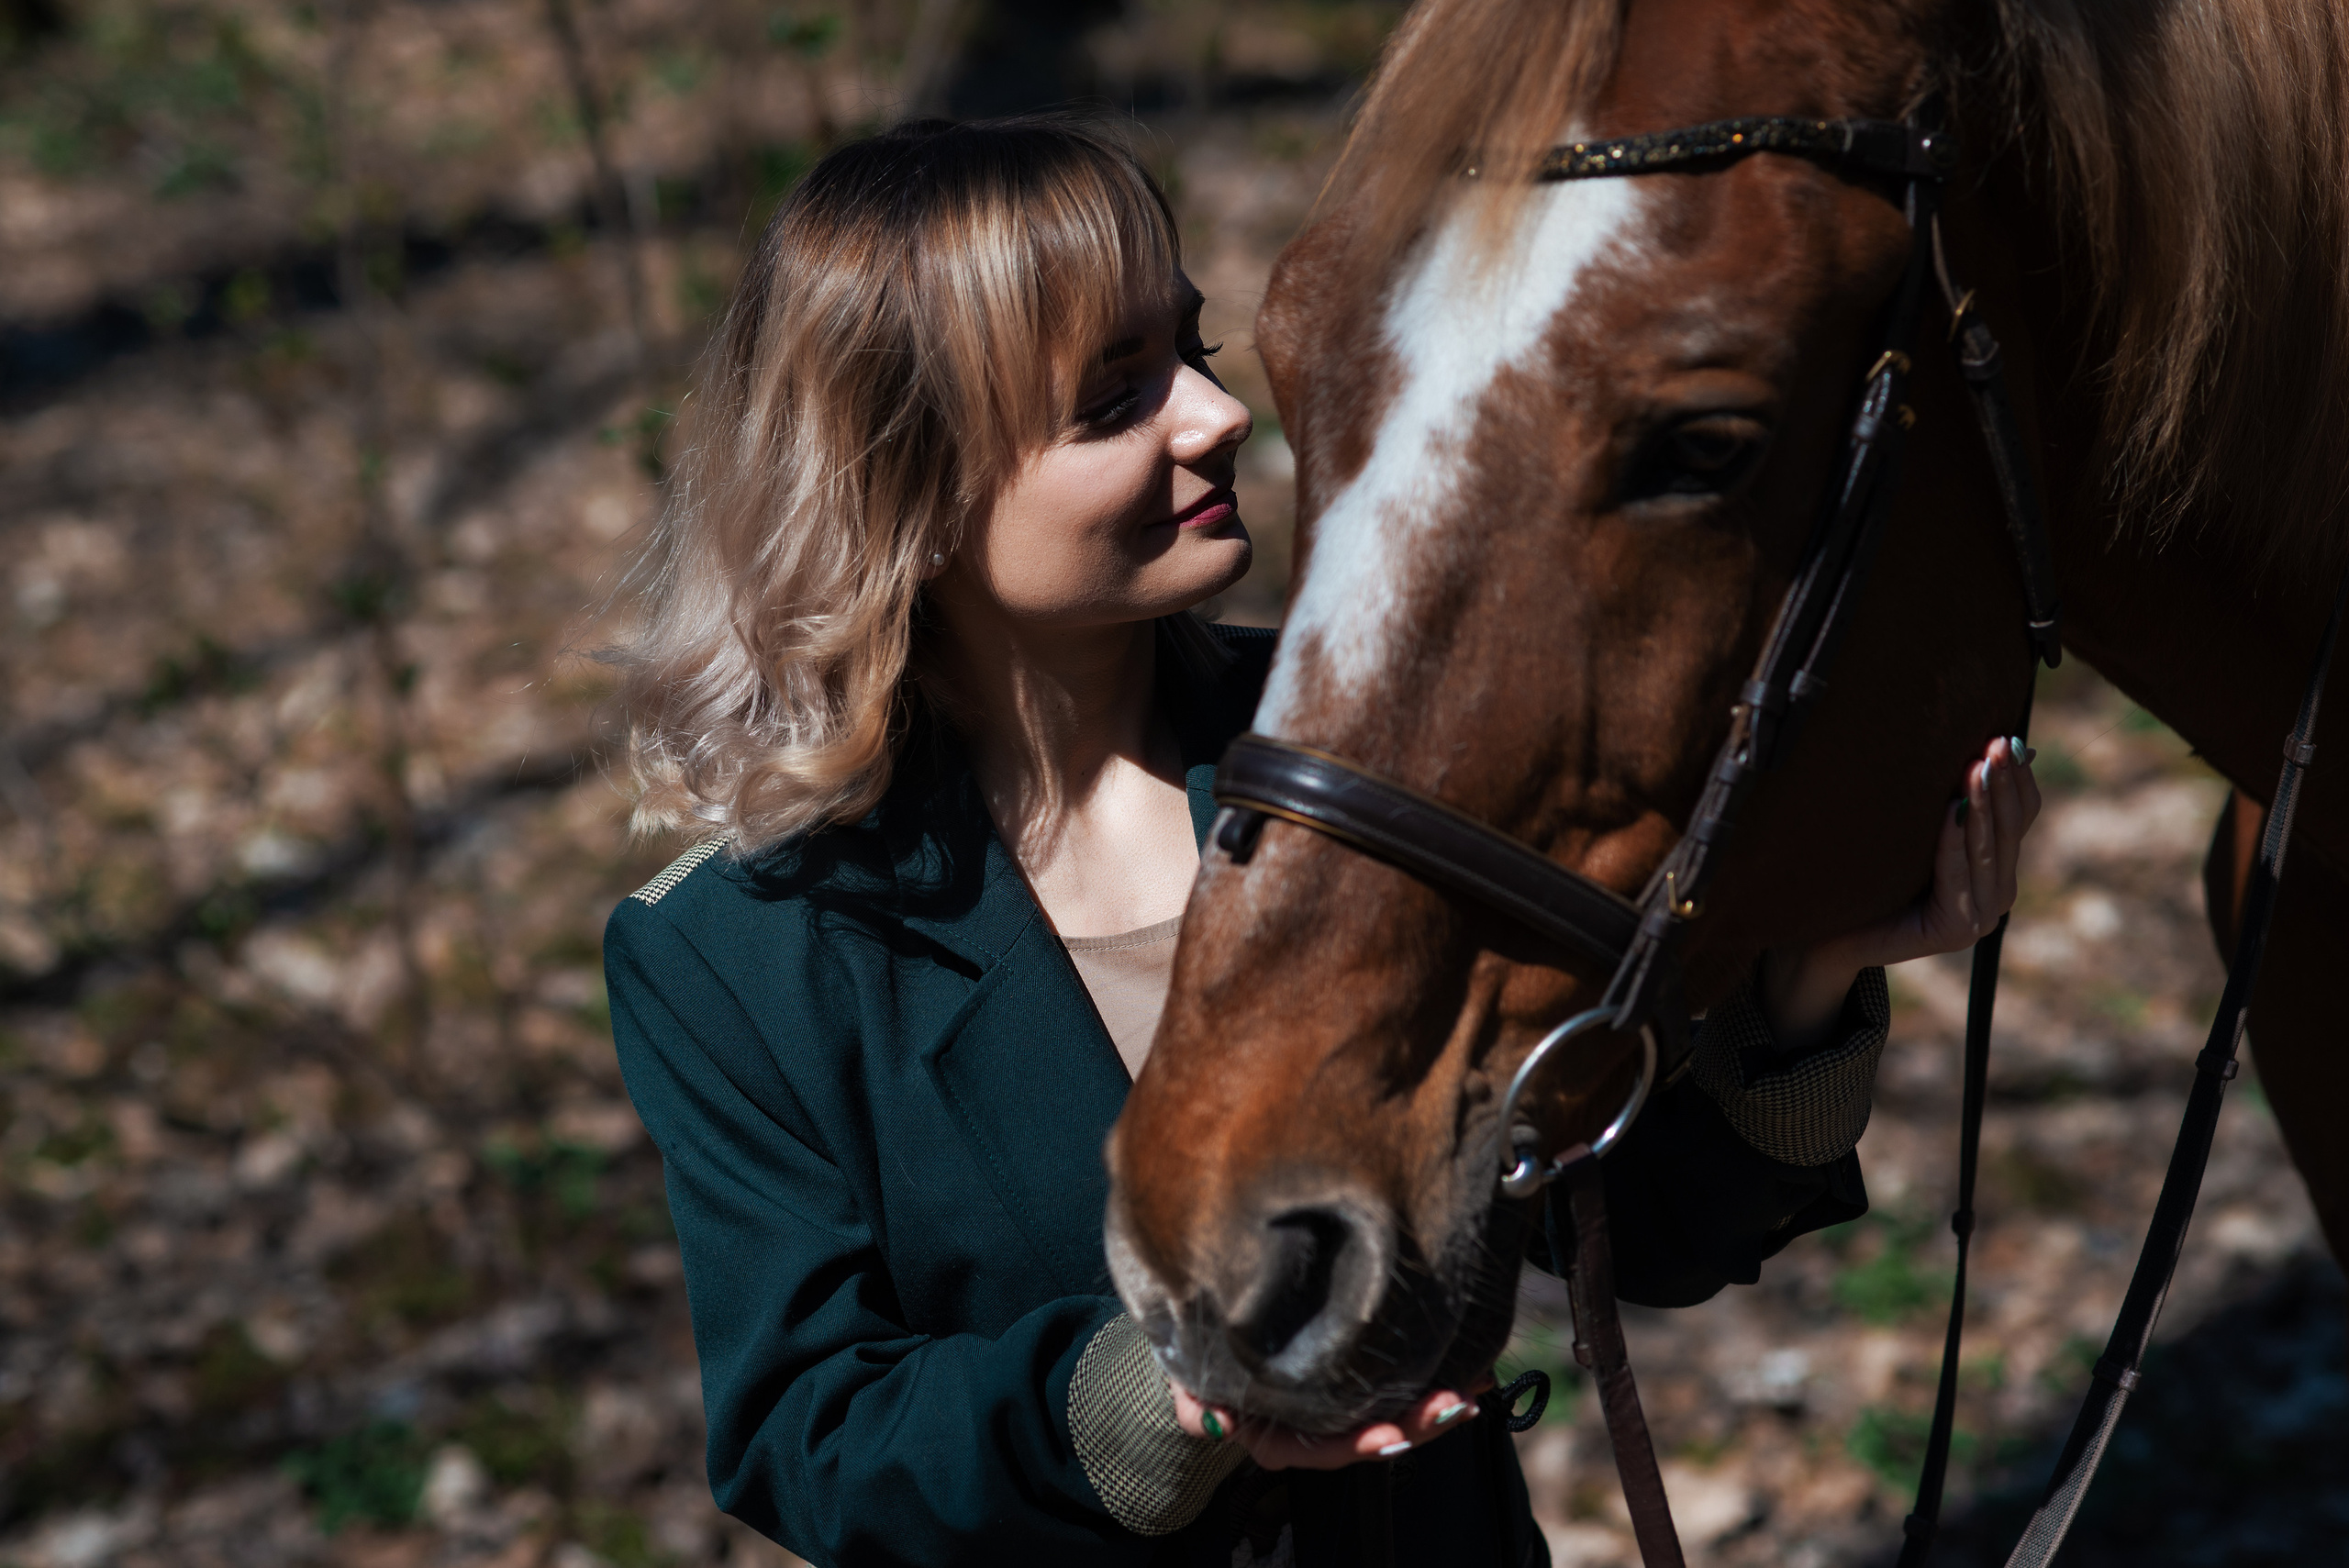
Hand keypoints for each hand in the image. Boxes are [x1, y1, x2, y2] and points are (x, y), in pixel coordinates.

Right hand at [1168, 1376, 1488, 1469]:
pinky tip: (1467, 1364)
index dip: (1360, 1443)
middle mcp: (1317, 1430)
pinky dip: (1432, 1376)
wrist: (1205, 1348)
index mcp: (1280, 1440)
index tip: (1391, 1434)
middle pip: (1373, 1433)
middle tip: (1456, 1401)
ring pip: (1395, 1413)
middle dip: (1418, 1422)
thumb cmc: (1198, 1369)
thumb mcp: (1189, 1388)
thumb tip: (1217, 1421)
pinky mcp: (1358, 1379)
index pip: (1327, 1449)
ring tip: (1475, 1383)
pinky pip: (1399, 1385)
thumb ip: (1198, 1408)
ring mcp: (1341, 1407)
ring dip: (1436, 1401)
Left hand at [1760, 735, 2042, 1052]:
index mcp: (1996, 867)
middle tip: (1996, 743)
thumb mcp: (1918, 828)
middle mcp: (1997, 893)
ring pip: (1987, 849)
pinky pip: (1956, 874)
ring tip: (1977, 767)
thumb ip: (1955, 797)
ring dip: (1982, 805)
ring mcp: (1982, 916)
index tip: (2007, 738)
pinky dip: (1953, 841)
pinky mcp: (1958, 931)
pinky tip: (1950, 811)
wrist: (1830, 932)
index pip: (2021, 814)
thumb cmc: (1871, 872)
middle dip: (2002, 783)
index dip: (2018, 777)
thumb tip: (2003, 743)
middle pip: (2009, 828)